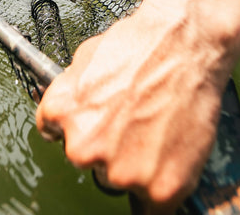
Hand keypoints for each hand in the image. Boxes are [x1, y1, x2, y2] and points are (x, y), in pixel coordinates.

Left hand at [36, 0, 239, 212]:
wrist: (184, 42)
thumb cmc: (142, 42)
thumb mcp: (86, 57)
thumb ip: (71, 90)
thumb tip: (71, 104)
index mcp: (61, 114)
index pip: (55, 133)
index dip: (79, 125)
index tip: (93, 126)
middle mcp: (83, 147)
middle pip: (88, 158)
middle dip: (106, 143)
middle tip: (133, 121)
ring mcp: (120, 170)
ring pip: (120, 178)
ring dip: (134, 163)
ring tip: (156, 129)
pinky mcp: (159, 187)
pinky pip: (152, 207)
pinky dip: (159, 189)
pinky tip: (167, 160)